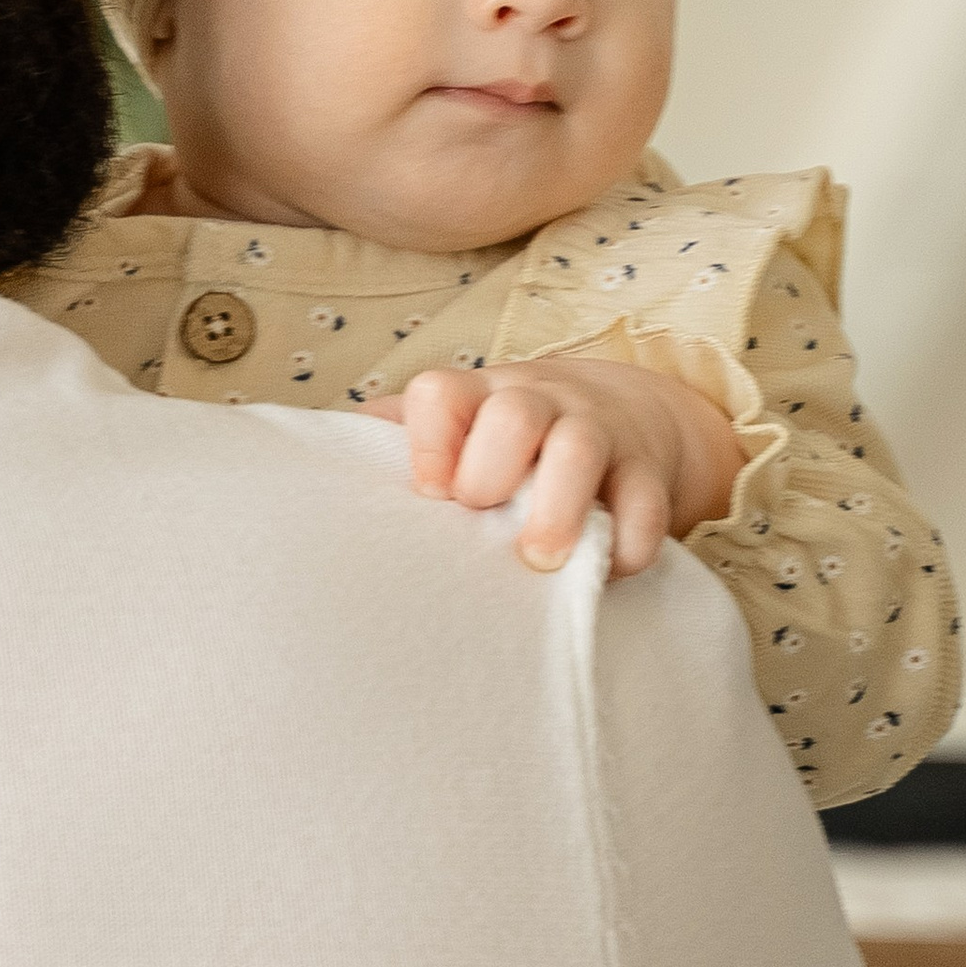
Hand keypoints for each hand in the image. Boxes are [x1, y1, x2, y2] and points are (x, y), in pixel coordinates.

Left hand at [372, 354, 745, 576]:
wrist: (633, 415)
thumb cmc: (519, 440)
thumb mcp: (464, 428)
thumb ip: (400, 442)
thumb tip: (318, 472)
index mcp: (482, 398)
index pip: (442, 393)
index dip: (428, 441)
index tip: (428, 492)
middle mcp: (540, 405)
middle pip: (514, 414)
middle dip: (490, 470)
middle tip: (481, 516)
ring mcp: (599, 434)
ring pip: (579, 449)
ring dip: (557, 507)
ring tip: (541, 559)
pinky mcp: (648, 474)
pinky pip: (645, 503)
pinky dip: (629, 542)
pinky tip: (606, 572)